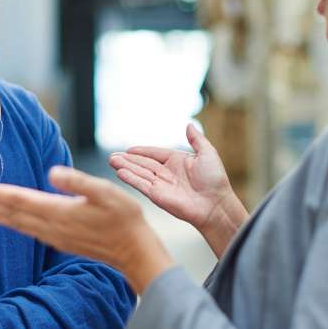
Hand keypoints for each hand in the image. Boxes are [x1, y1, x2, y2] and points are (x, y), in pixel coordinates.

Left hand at [0, 166, 174, 292]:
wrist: (134, 253)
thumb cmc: (124, 219)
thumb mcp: (106, 193)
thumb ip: (78, 182)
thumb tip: (53, 172)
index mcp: (58, 211)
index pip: (19, 200)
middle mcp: (51, 226)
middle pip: (11, 212)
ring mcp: (54, 235)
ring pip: (16, 222)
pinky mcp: (59, 240)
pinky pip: (26, 229)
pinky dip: (9, 223)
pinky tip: (2, 220)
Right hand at [109, 124, 246, 257]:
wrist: (215, 204)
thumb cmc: (215, 180)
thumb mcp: (207, 153)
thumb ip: (196, 139)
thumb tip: (189, 124)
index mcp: (177, 161)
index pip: (155, 154)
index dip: (142, 151)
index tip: (129, 149)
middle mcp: (167, 173)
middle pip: (143, 164)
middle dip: (128, 160)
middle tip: (112, 156)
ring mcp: (161, 185)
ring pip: (139, 173)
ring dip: (125, 167)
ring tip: (111, 161)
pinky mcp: (157, 196)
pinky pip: (141, 184)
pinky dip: (130, 178)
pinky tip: (120, 172)